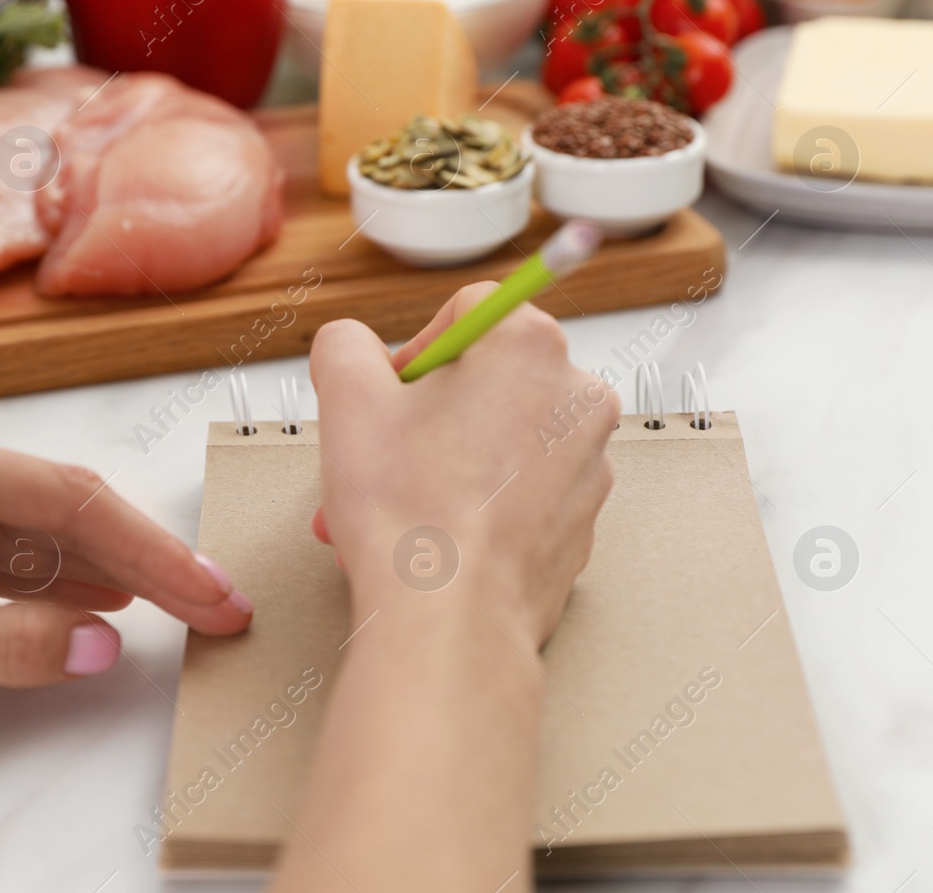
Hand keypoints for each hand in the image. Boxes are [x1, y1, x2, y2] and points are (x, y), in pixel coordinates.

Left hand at [0, 421, 252, 716]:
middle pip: (64, 508)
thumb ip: (6, 644)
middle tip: (216, 606)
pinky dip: (51, 587)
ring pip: (37, 535)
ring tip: (180, 608)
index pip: (70, 501)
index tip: (213, 595)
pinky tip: (99, 606)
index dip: (153, 551)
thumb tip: (108, 647)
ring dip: (103, 572)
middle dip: (142, 558)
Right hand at [308, 284, 616, 649]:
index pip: (468, 312)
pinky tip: (431, 532)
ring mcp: (589, 463)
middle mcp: (576, 397)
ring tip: (394, 502)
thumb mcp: (346, 398)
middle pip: (486, 377)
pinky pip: (521, 489)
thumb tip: (351, 345)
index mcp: (530, 345)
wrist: (449, 621)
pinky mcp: (582, 519)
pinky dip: (477, 501)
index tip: (394, 392)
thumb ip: (343, 344)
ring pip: (500, 438)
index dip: (416, 351)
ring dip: (442, 461)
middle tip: (385, 453)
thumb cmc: (410, 514)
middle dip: (424, 416)